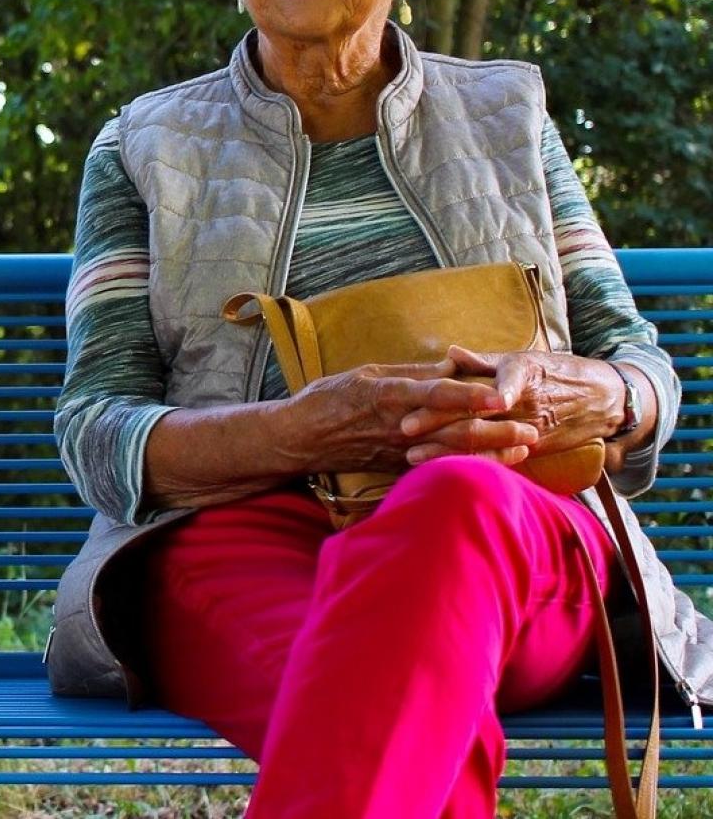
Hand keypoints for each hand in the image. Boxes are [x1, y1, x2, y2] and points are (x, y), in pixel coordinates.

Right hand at [285, 359, 539, 474]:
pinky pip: (441, 466)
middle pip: (453, 429)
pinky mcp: (397, 466)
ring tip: (524, 447)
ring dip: (491, 451)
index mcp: (388, 395)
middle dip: (495, 431)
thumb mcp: (365, 373)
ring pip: (452, 452)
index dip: (468, 396)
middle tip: (532, 428)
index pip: (435, 395)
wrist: (300, 439)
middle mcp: (398, 426)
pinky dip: (470, 464)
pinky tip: (494, 464)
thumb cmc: (327, 400)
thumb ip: (410, 371)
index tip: (500, 395)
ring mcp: (399, 450)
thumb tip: (451, 366)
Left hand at [397, 346, 623, 464]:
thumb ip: (485, 361)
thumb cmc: (557, 373)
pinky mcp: (533, 448)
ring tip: (413, 455)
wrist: (607, 399)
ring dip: (447, 449)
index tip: (433, 391)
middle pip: (476, 415)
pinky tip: (444, 470)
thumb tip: (450, 353)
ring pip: (483, 441)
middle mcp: (524, 403)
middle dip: (439, 423)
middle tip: (404, 426)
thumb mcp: (525, 359)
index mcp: (521, 374)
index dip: (462, 389)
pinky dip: (471, 464)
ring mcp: (529, 428)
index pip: (489, 383)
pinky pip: (498, 459)